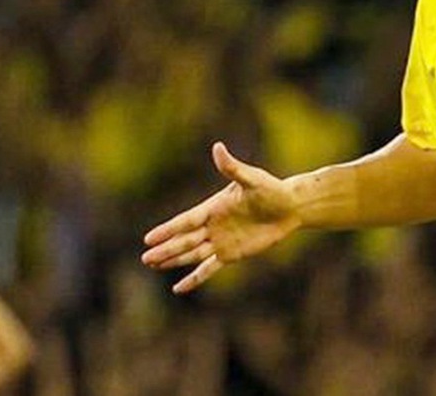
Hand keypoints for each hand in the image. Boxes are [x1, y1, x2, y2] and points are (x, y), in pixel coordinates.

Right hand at [142, 142, 300, 293]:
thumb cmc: (271, 188)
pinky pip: (209, 268)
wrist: (290, 206)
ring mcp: (221, 241)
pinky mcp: (231, 254)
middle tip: (145, 258)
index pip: (186, 221)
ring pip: (192, 254)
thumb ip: (232, 167)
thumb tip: (217, 147)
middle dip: (165, 250)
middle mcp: (213, 225)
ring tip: (153, 265)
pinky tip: (179, 288)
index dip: (168, 230)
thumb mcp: (252, 178)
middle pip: (185, 240)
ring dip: (173, 261)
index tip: (149, 238)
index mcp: (214, 208)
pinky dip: (194, 278)